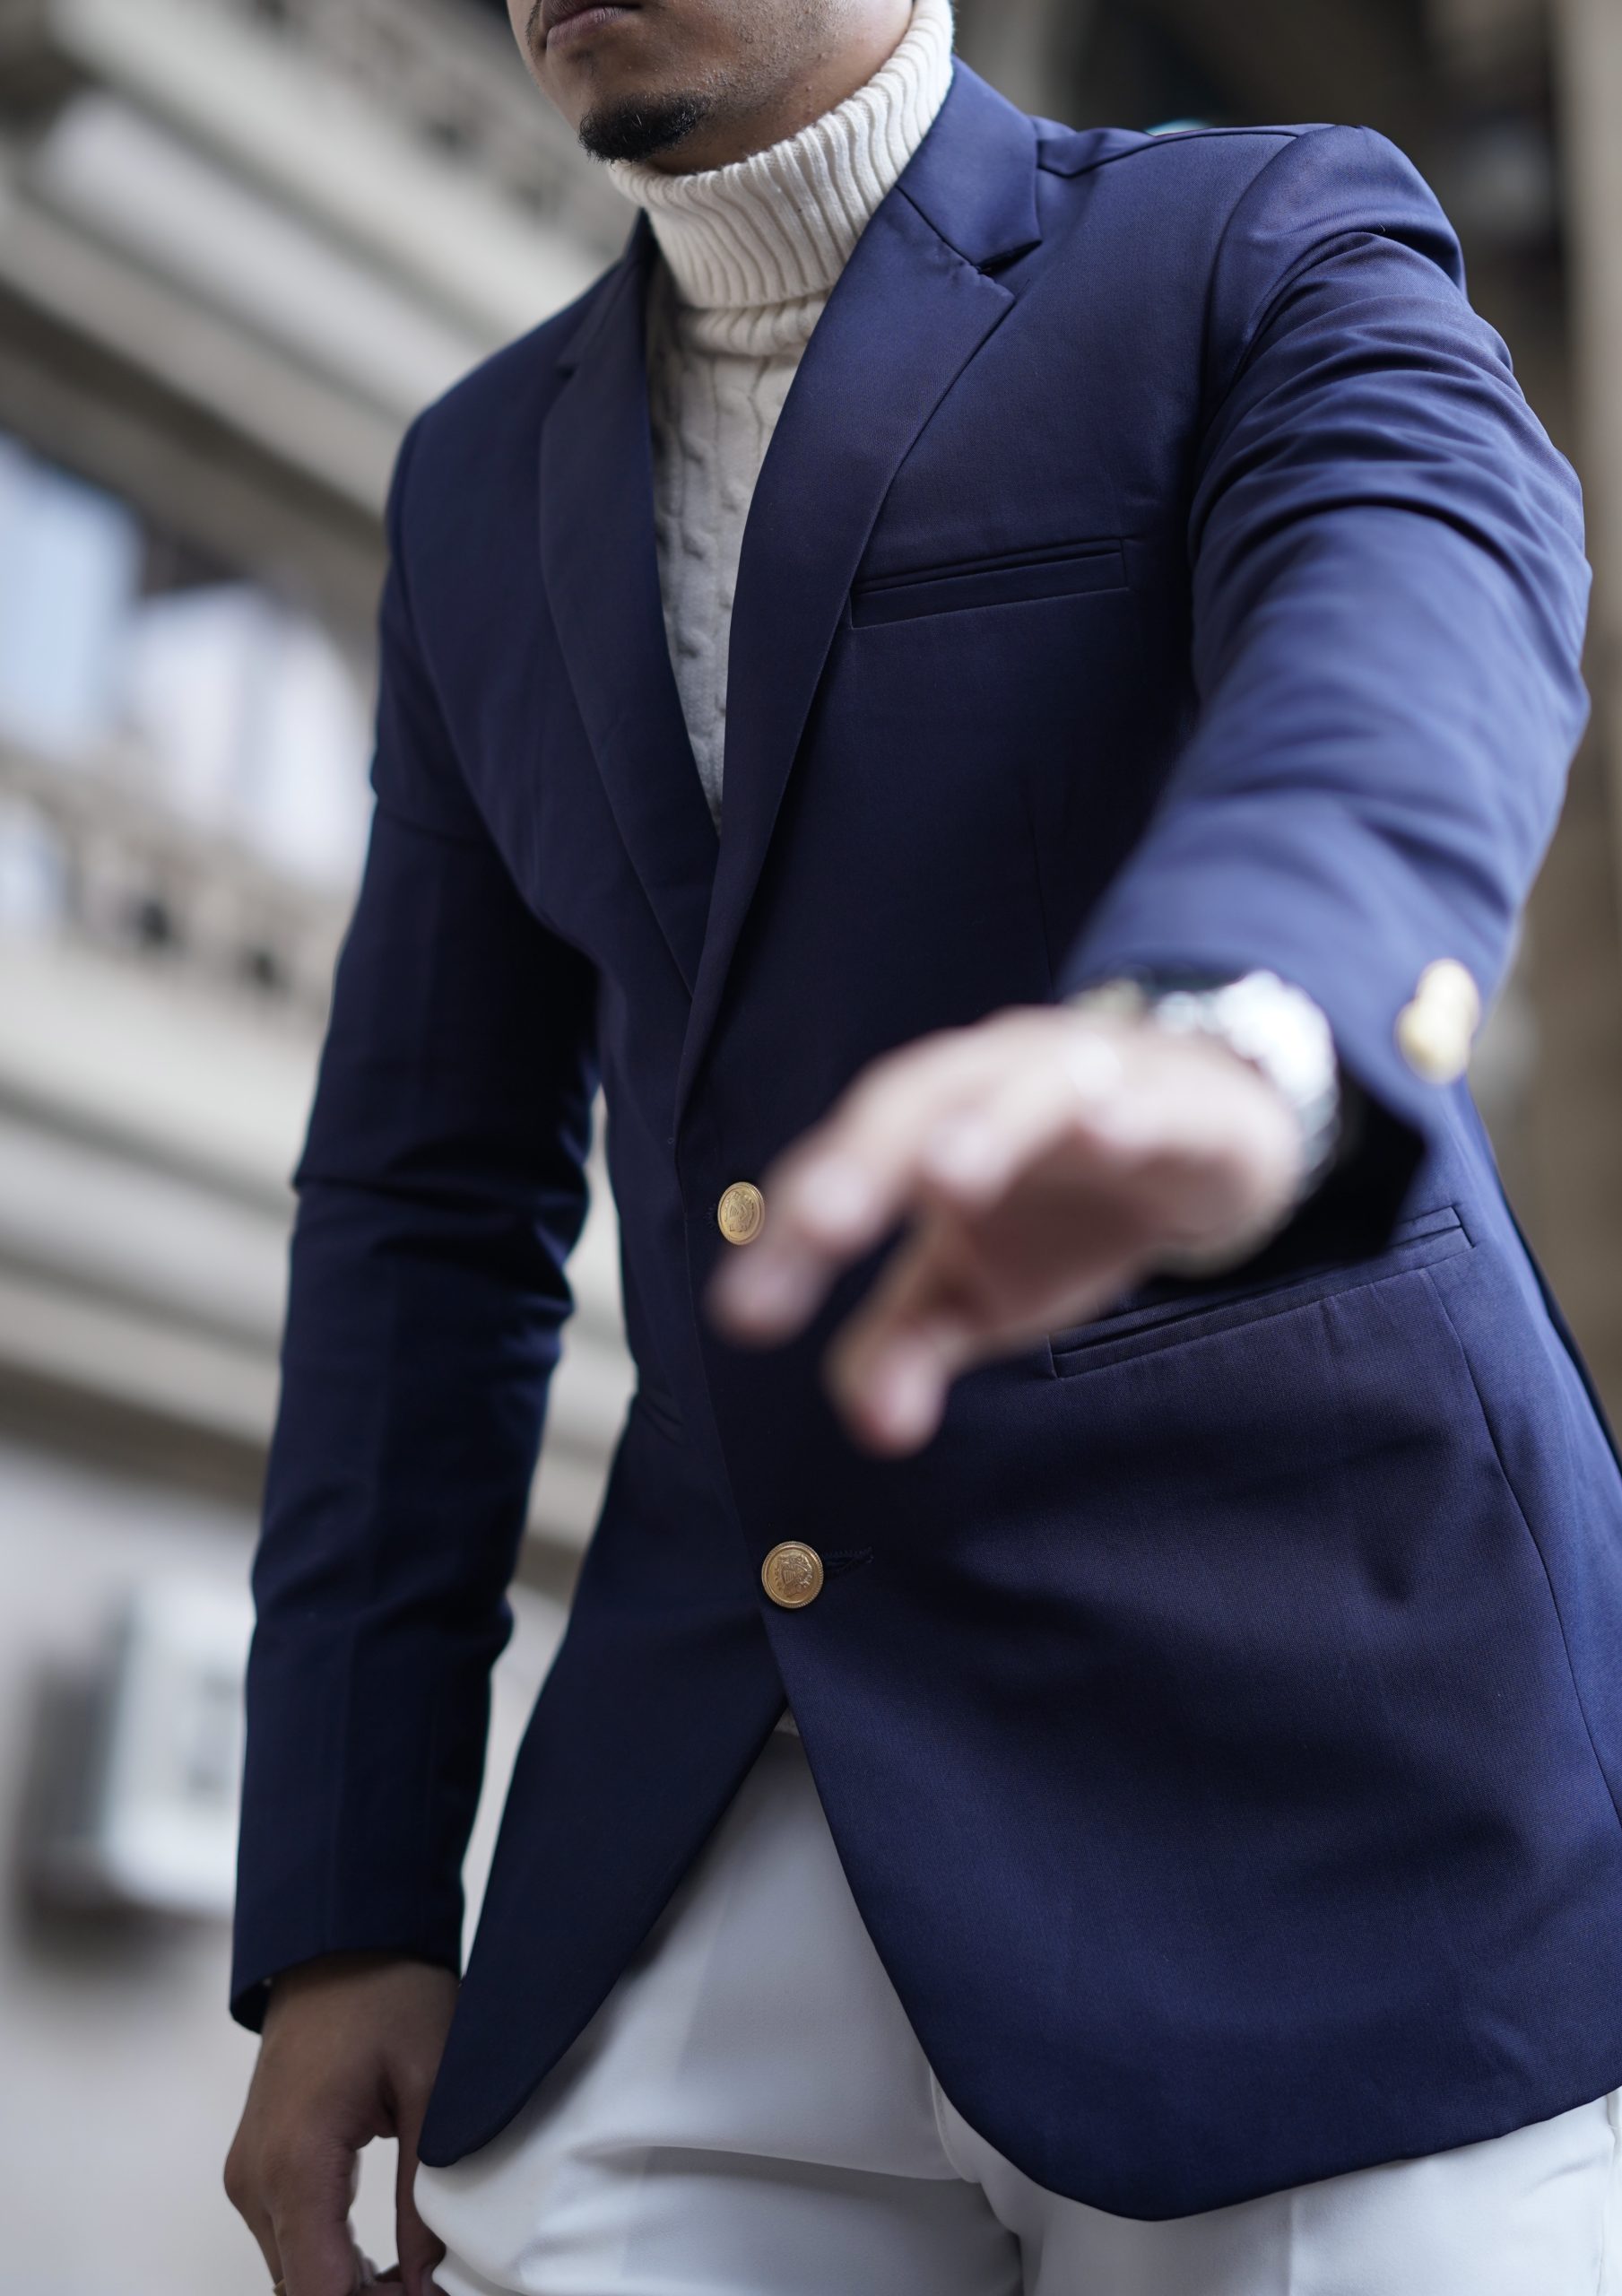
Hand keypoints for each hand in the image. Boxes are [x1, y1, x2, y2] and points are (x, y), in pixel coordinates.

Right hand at [225, 1953, 458, 2295]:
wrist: (338, 1937)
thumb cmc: (391, 1996)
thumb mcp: (431, 2087)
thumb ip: (424, 2193)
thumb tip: (427, 2281)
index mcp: (295, 2163)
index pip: (319, 2291)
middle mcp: (254, 2179)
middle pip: (301, 2290)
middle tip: (430, 2289)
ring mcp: (247, 2173)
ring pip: (290, 2272)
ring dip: (347, 2289)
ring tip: (416, 2281)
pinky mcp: (254, 2164)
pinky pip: (286, 2238)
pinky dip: (329, 2261)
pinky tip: (383, 2261)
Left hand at [709, 1004, 1306, 1453]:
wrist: (1207, 1138)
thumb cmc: (1061, 1210)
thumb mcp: (978, 1289)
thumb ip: (907, 1347)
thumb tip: (873, 1431)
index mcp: (922, 1127)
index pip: (842, 1170)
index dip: (791, 1234)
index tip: (749, 1315)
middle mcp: (987, 1082)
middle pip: (911, 1105)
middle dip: (867, 1163)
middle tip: (823, 1227)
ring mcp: (1085, 1079)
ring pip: (1027, 1090)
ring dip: (987, 1128)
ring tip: (947, 1180)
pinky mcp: (1177, 1102)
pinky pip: (1149, 1100)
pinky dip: (1124, 1113)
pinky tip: (1104, 1134)